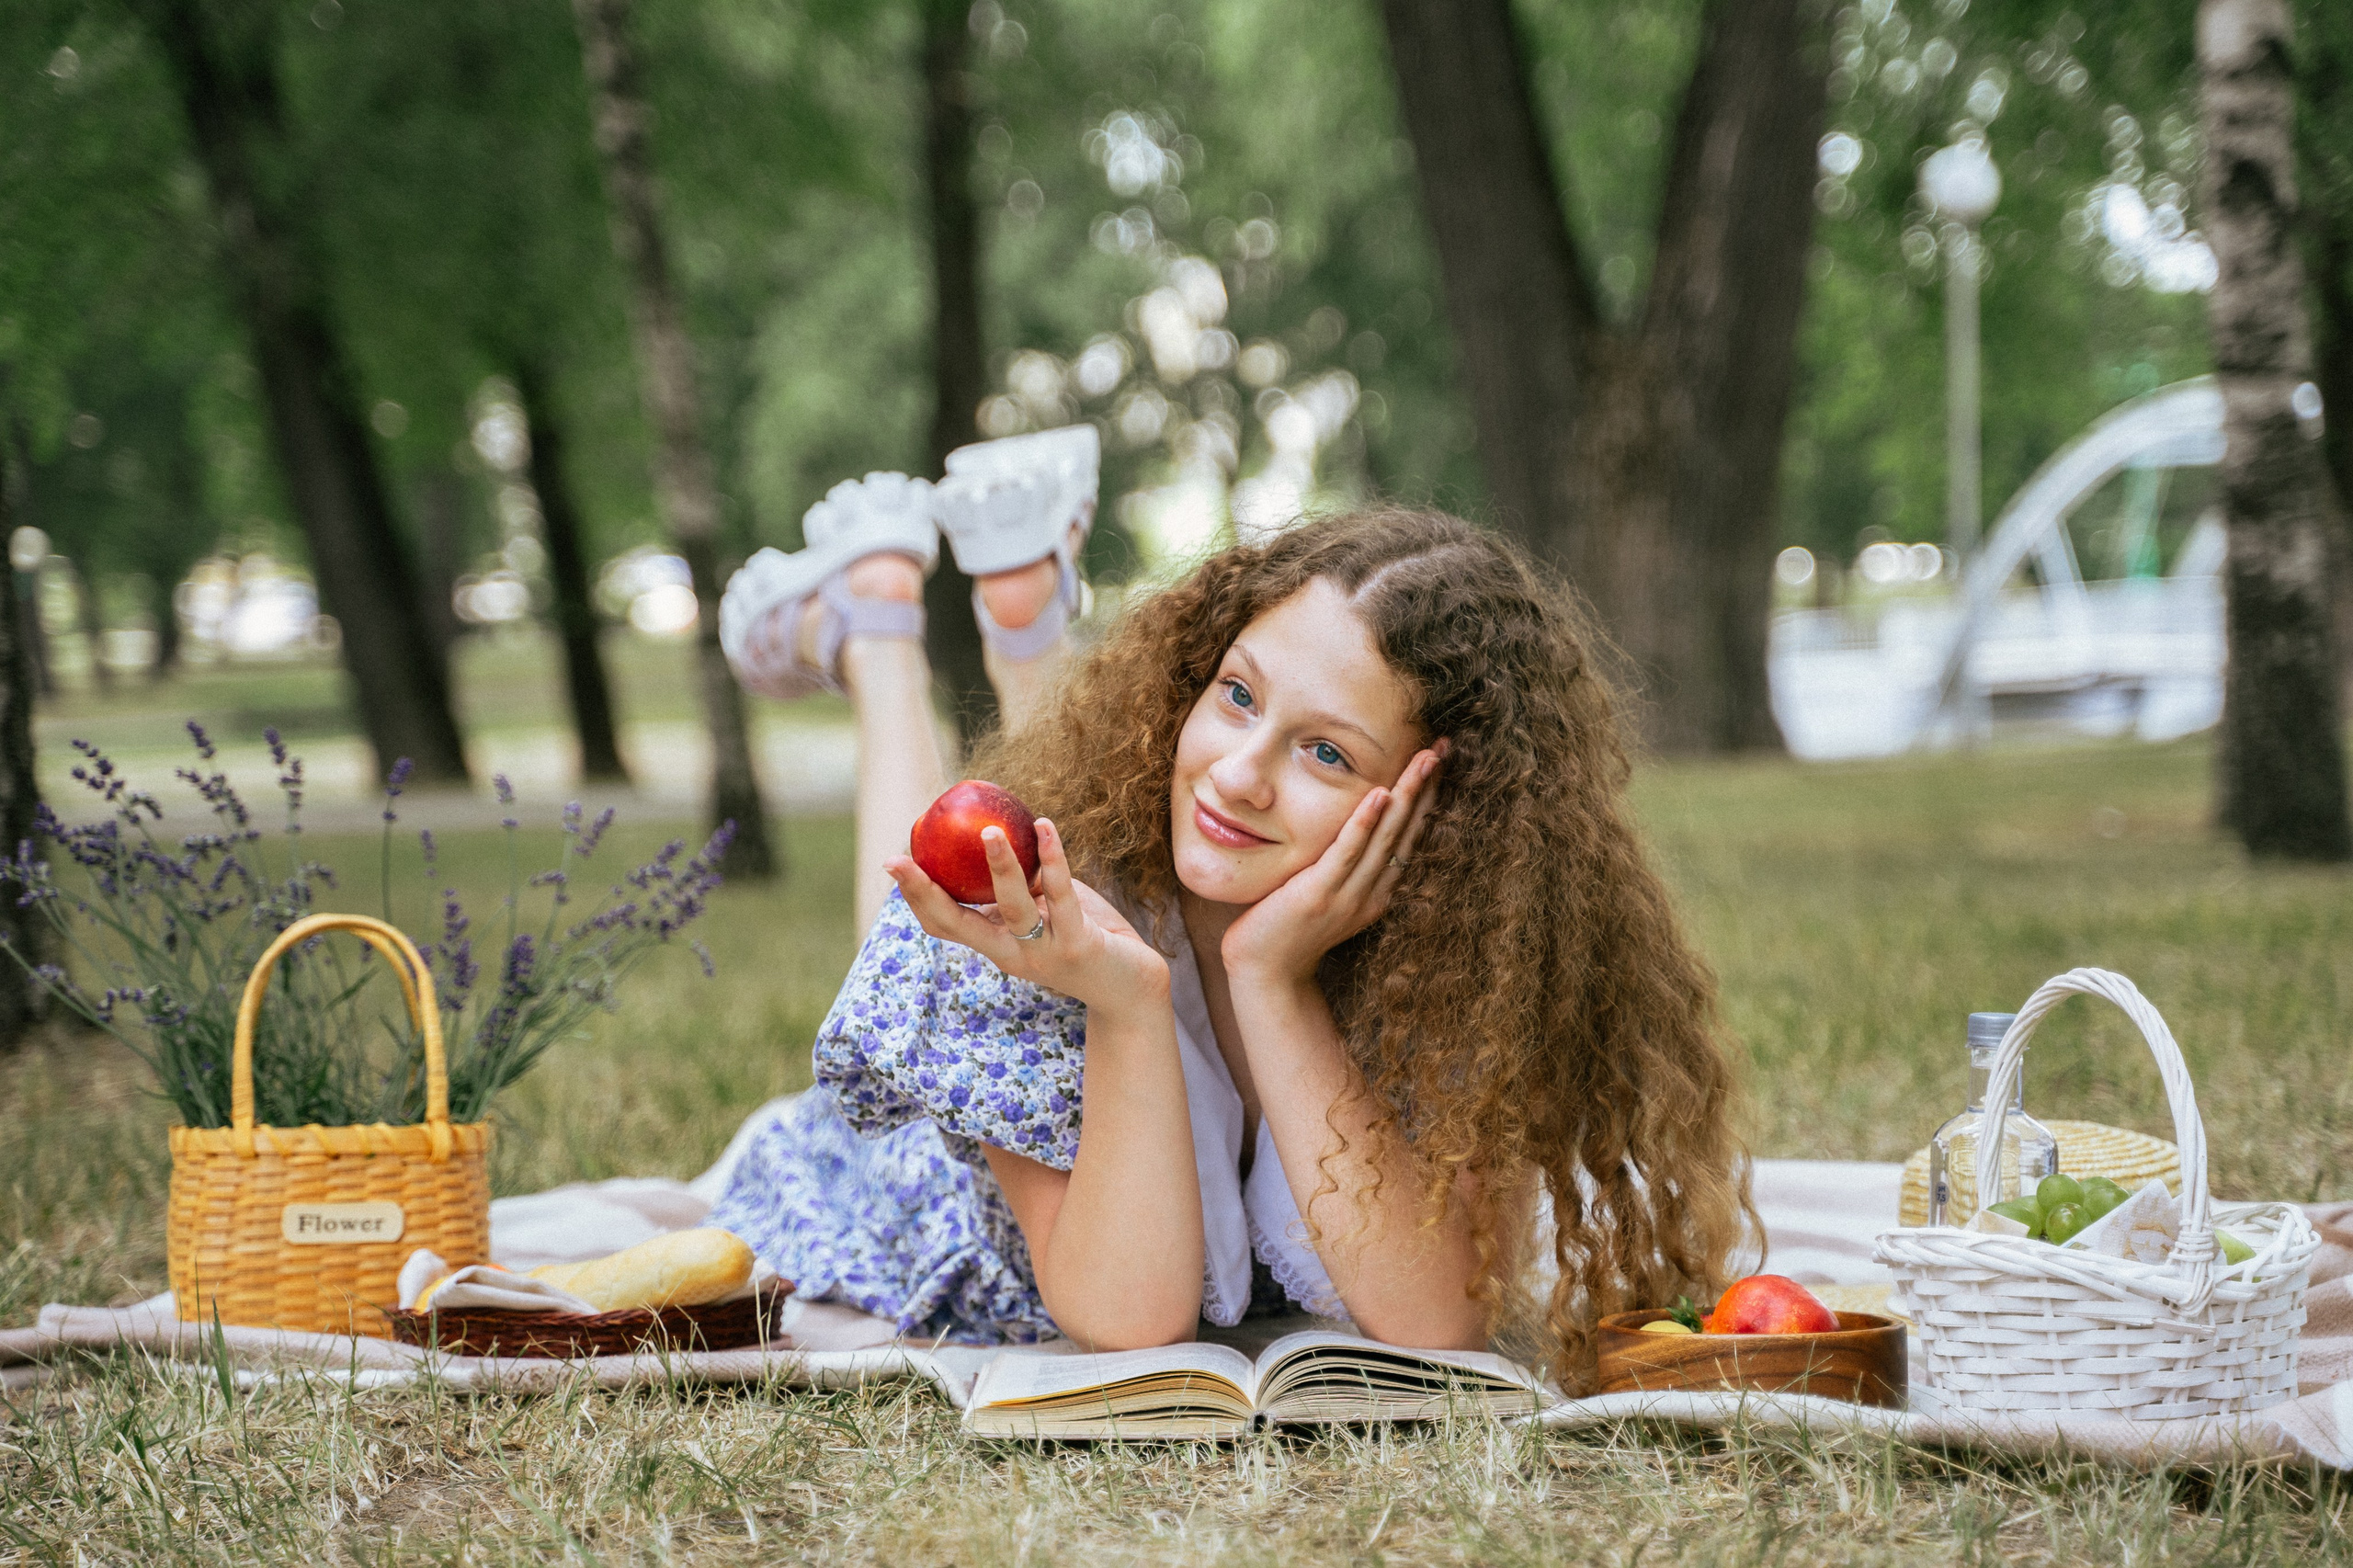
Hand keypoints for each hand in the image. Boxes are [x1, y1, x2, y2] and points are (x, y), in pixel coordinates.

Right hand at [887, 817, 1169, 1016]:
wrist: (1132, 987)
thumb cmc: (1085, 937)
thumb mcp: (1044, 910)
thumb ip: (1022, 885)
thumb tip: (994, 831)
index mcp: (997, 944)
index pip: (944, 924)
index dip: (914, 895)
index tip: (893, 861)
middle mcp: (1012, 954)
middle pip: (956, 924)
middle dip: (923, 891)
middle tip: (897, 858)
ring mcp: (1044, 952)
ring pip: (1014, 908)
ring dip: (1001, 868)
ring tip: (989, 831)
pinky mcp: (1079, 945)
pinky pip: (1063, 895)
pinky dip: (1054, 858)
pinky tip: (1045, 827)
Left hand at [1220, 744, 1445, 985]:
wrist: (1265, 977)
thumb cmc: (1285, 931)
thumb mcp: (1323, 893)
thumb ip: (1338, 865)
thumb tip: (1345, 829)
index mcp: (1376, 891)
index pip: (1408, 835)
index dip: (1424, 797)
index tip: (1437, 761)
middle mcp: (1372, 892)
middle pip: (1406, 830)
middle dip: (1425, 786)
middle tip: (1442, 746)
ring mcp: (1348, 895)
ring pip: (1386, 837)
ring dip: (1407, 795)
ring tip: (1424, 759)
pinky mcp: (1319, 894)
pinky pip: (1347, 853)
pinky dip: (1365, 824)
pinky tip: (1379, 795)